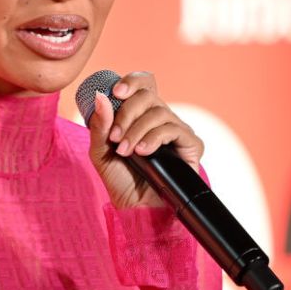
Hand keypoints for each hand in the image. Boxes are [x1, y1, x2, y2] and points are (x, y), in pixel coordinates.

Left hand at [87, 71, 203, 209]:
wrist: (137, 209)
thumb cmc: (120, 179)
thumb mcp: (101, 152)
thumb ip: (100, 125)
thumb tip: (100, 96)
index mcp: (141, 114)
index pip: (144, 83)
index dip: (132, 81)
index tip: (115, 92)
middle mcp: (161, 118)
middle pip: (148, 95)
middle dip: (127, 113)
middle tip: (115, 137)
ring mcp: (177, 131)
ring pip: (159, 112)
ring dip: (137, 131)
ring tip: (126, 151)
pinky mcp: (190, 146)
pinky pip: (175, 130)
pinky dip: (155, 138)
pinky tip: (143, 152)